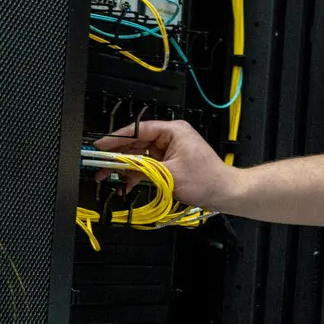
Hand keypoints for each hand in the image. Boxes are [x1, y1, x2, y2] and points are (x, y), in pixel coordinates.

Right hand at [94, 119, 236, 208]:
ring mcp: (169, 150)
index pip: (138, 130)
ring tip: (107, 176)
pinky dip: (136, 175)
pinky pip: (147, 166)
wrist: (223, 193)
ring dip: (125, 167)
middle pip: (136, 143)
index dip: (116, 138)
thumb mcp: (169, 175)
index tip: (100, 145)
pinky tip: (125, 184)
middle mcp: (170, 137)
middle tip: (100, 164)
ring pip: (140, 156)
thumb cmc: (205, 180)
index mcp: (173, 131)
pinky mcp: (169, 163)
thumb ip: (142, 170)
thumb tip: (120, 168)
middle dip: (118, 156)